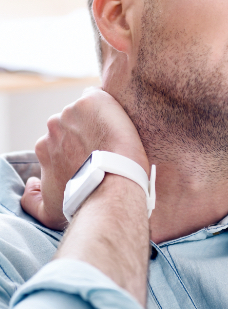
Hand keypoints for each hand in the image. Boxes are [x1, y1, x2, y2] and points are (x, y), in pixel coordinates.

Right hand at [21, 88, 148, 229]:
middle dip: (86, 132)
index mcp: (44, 146)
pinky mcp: (92, 101)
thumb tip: (30, 184)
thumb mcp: (51, 212)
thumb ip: (32, 201)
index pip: (60, 139)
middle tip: (105, 146)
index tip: (93, 155)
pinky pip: (98, 96)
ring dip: (97, 119)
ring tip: (115, 136)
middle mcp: (53, 126)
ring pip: (86, 110)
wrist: (112, 184)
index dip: (78, 146)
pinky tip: (117, 120)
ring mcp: (72, 111)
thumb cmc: (85, 199)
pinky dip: (106, 105)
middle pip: (72, 123)